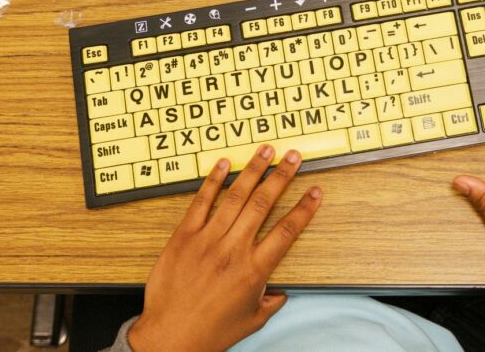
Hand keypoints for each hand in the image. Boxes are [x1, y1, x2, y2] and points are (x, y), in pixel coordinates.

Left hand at [128, 146, 322, 351]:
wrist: (170, 336)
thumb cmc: (209, 332)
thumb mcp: (251, 320)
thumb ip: (270, 302)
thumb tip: (281, 292)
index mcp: (254, 270)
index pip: (286, 231)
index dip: (303, 209)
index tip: (315, 192)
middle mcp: (234, 250)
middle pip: (263, 204)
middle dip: (281, 177)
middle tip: (293, 157)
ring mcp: (208, 240)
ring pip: (236, 197)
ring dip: (253, 171)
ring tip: (265, 151)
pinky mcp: (184, 237)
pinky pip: (201, 203)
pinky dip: (213, 181)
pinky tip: (224, 165)